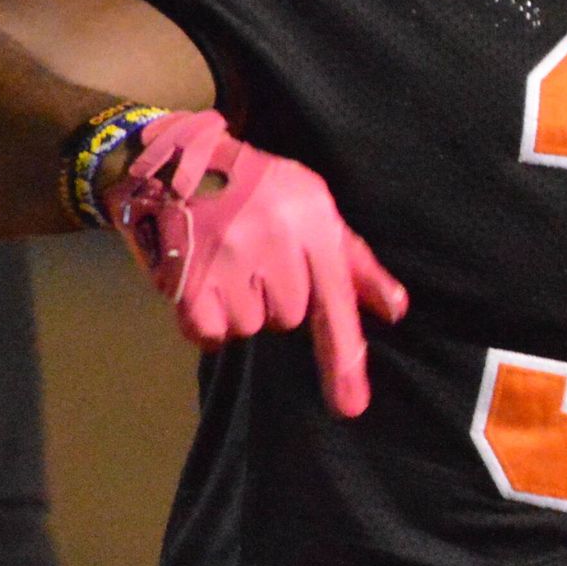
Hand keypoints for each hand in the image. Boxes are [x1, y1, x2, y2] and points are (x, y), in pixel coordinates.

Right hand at [101, 111, 406, 412]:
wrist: (173, 160)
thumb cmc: (255, 186)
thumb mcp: (313, 205)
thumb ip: (354, 261)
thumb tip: (394, 309)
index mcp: (310, 220)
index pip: (334, 300)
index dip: (343, 355)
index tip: (350, 406)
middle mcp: (270, 239)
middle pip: (289, 318)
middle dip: (275, 297)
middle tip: (254, 256)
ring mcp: (225, 259)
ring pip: (249, 326)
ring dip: (239, 306)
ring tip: (226, 260)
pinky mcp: (184, 278)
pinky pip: (209, 333)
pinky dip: (207, 320)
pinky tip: (202, 281)